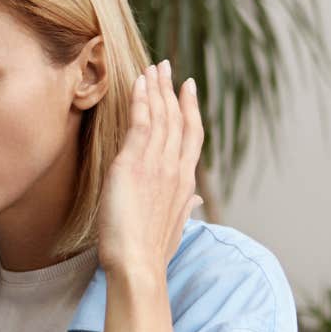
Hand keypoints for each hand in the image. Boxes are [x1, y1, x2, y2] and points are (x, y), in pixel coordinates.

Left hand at [97, 61, 202, 280]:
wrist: (138, 264)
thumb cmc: (152, 252)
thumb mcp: (175, 227)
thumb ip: (185, 206)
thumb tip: (196, 200)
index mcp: (185, 181)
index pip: (191, 135)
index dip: (190, 108)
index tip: (187, 88)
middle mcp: (175, 167)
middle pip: (178, 118)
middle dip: (171, 90)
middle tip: (166, 67)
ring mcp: (157, 163)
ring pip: (160, 116)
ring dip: (156, 88)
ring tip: (152, 68)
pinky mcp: (134, 163)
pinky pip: (140, 122)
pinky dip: (141, 99)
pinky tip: (138, 82)